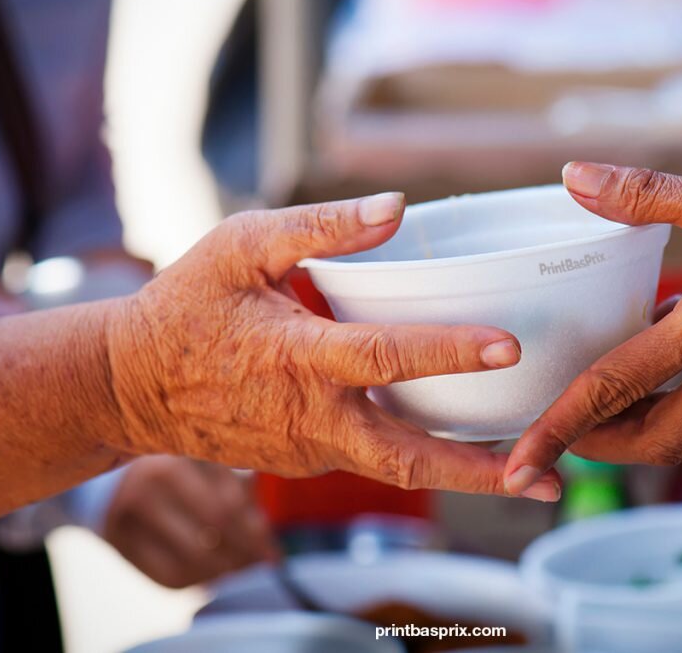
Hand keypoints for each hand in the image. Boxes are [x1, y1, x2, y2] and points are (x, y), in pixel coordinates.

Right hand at [103, 456, 275, 587]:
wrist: (112, 481)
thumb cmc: (177, 473)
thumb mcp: (206, 468)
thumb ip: (238, 492)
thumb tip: (266, 539)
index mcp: (180, 454)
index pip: (228, 503)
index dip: (256, 532)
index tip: (274, 553)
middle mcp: (150, 480)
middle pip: (214, 526)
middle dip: (245, 550)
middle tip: (263, 563)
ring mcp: (128, 512)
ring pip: (193, 557)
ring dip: (225, 569)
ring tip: (242, 568)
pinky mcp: (117, 542)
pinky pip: (168, 576)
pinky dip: (198, 581)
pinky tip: (213, 575)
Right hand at [106, 194, 560, 500]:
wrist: (133, 385)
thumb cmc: (188, 305)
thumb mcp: (241, 246)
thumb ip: (320, 227)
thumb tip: (396, 206)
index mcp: (298, 356)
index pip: (385, 356)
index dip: (447, 350)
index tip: (508, 346)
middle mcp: (312, 416)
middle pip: (408, 458)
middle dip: (479, 470)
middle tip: (548, 473)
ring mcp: (309, 449)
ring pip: (398, 470)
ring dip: (463, 475)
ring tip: (530, 473)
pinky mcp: (306, 463)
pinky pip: (371, 460)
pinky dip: (420, 457)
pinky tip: (461, 439)